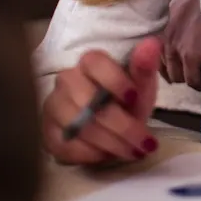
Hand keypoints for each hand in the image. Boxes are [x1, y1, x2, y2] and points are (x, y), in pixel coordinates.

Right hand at [41, 38, 162, 165]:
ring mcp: (53, 106)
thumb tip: (152, 43)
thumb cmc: (127, 100)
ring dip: (110, 143)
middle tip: (144, 143)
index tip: (134, 98)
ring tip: (132, 152)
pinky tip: (107, 156)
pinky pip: (65, 145)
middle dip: (121, 126)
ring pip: (79, 126)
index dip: (114, 80)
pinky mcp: (48, 132)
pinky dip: (90, 154)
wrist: (111, 123)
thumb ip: (144, 68)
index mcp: (90, 62)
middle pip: (88, 102)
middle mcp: (66, 80)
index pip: (95, 63)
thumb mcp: (141, 85)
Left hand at [160, 0, 200, 88]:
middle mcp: (162, 37)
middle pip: (164, 67)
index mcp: (160, 22)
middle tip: (193, 70)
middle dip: (178, 71)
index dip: (166, 59)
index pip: (154, 51)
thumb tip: (185, 9)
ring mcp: (175, 48)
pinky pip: (193, 80)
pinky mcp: (191, 56)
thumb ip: (179, 8)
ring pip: (177, 76)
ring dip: (189, 78)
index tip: (179, 62)